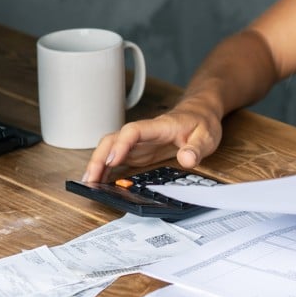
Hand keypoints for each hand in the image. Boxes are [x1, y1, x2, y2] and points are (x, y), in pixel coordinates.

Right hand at [81, 95, 222, 182]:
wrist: (200, 112)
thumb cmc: (201, 122)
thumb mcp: (207, 136)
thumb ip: (197, 148)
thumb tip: (187, 159)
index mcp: (159, 127)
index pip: (134, 131)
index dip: (121, 144)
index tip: (112, 160)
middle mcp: (144, 133)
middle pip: (114, 139)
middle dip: (99, 157)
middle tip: (91, 179)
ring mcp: (139, 142)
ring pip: (110, 147)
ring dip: (97, 164)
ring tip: (88, 184)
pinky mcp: (138, 151)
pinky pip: (116, 157)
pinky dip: (105, 169)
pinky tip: (99, 181)